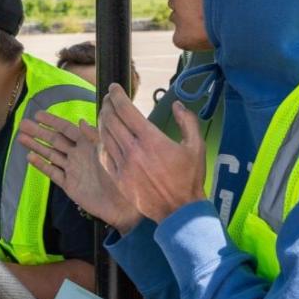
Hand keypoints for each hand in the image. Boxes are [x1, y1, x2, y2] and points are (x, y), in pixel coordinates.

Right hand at [18, 111, 141, 233]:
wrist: (123, 205)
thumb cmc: (120, 176)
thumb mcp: (108, 152)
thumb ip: (93, 137)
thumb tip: (80, 121)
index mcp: (88, 144)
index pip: (66, 129)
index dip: (52, 121)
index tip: (37, 114)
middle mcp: (78, 155)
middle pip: (54, 140)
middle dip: (38, 132)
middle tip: (22, 124)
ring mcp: (72, 169)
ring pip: (50, 154)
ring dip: (36, 146)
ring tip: (20, 138)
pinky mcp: (69, 184)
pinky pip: (52, 172)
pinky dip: (41, 165)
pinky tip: (30, 157)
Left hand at [98, 84, 205, 223]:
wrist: (179, 210)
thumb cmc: (190, 178)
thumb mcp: (196, 146)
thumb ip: (188, 122)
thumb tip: (177, 104)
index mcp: (151, 139)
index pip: (125, 110)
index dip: (116, 95)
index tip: (114, 87)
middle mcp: (133, 150)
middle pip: (110, 120)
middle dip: (107, 104)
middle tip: (108, 98)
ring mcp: (123, 165)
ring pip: (104, 136)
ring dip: (102, 121)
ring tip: (105, 113)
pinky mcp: (118, 179)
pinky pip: (104, 155)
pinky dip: (102, 142)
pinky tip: (105, 136)